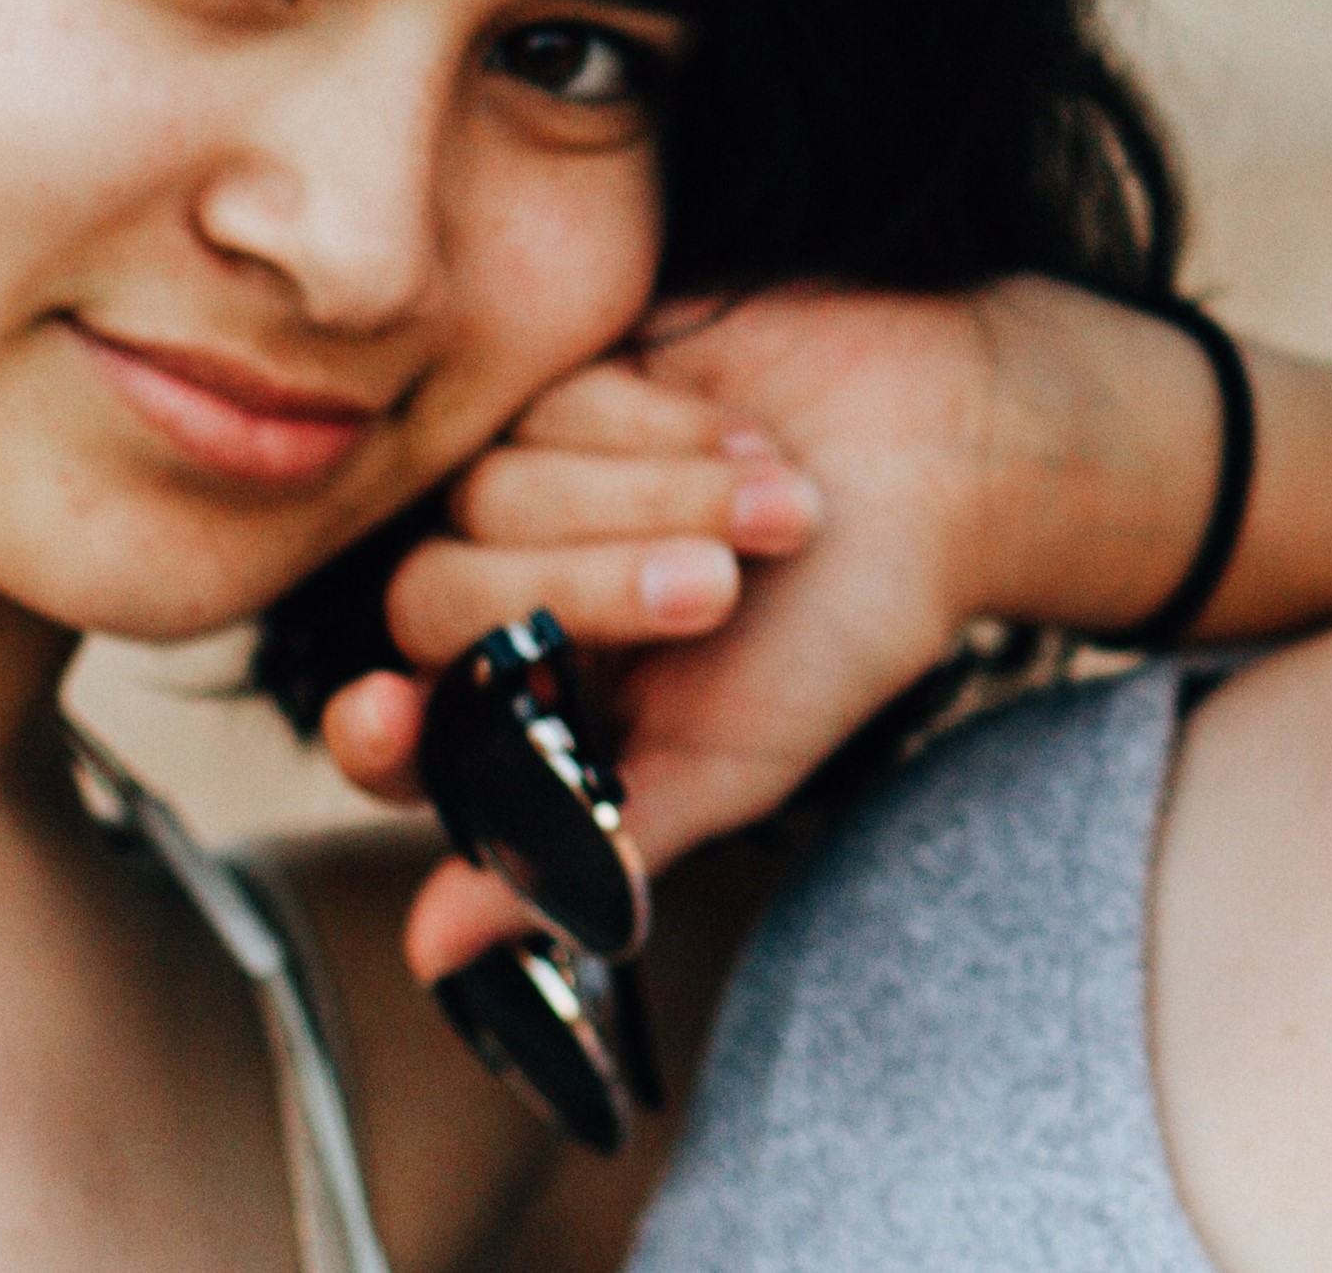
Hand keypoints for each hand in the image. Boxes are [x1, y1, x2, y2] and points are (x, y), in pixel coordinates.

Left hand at [327, 284, 1054, 978]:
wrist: (950, 464)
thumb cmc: (844, 628)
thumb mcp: (728, 763)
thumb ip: (583, 849)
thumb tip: (430, 952)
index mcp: (527, 710)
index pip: (394, 737)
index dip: (381, 730)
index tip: (388, 713)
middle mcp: (507, 594)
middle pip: (439, 602)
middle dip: (586, 592)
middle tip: (718, 591)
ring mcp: (532, 479)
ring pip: (495, 493)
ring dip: (657, 503)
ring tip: (782, 511)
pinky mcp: (574, 379)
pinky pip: (559, 402)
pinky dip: (667, 427)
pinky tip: (752, 441)